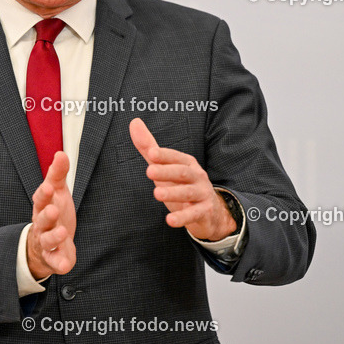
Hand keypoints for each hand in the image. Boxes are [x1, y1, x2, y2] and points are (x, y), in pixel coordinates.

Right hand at [26, 151, 76, 278]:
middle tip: (53, 210)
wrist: (46, 243)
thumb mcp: (57, 192)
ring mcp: (47, 241)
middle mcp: (42, 224)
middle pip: (42, 219)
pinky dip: (60, 263)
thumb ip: (58, 174)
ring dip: (53, 237)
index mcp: (43, 206)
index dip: (44, 194)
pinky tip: (66, 264)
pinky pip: (55, 261)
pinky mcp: (54, 257)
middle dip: (46, 215)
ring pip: (47, 240)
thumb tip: (60, 154)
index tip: (49, 187)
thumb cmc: (53, 213)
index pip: (41, 198)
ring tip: (62, 233)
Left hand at [129, 118, 235, 240]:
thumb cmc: (182, 185)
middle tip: (149, 171)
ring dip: (173, 193)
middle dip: (166, 171)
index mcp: (187, 163)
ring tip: (156, 194)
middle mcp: (197, 176)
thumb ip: (149, 147)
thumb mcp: (165, 166)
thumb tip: (134, 122)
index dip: (164, 155)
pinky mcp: (205, 212)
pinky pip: (193, 215)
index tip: (151, 153)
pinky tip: (170, 220)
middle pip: (182, 172)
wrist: (210, 212)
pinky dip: (182, 218)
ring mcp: (202, 194)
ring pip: (188, 193)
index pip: (175, 157)